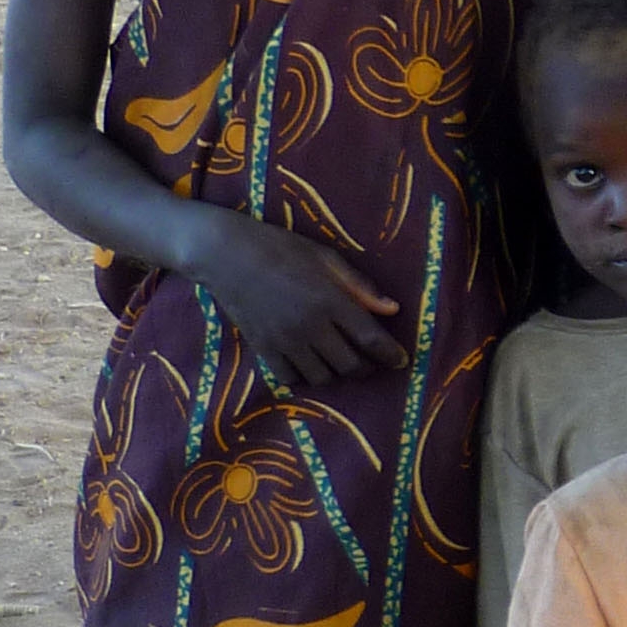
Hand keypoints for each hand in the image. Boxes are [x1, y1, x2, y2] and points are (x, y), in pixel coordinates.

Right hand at [187, 208, 402, 388]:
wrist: (225, 254)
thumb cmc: (280, 248)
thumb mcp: (325, 258)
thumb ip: (360, 287)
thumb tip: (393, 309)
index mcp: (330, 300)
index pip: (371, 339)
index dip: (391, 354)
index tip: (401, 360)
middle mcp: (309, 326)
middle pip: (350, 365)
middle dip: (367, 367)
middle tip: (370, 360)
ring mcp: (284, 341)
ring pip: (323, 377)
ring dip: (337, 373)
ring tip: (339, 360)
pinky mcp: (262, 349)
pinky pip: (291, 378)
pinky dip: (305, 376)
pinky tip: (309, 363)